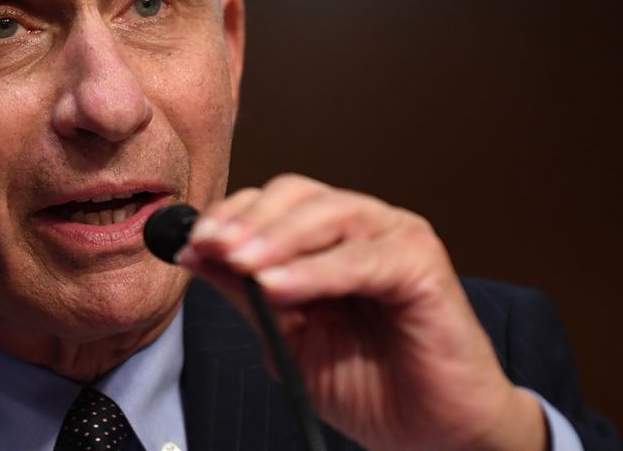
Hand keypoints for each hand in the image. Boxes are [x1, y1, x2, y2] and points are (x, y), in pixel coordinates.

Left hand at [177, 174, 544, 450]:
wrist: (431, 431)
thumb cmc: (370, 384)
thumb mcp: (289, 337)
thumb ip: (247, 293)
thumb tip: (197, 254)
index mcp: (330, 237)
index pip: (273, 203)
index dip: (230, 217)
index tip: (190, 244)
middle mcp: (364, 225)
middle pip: (298, 196)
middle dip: (247, 220)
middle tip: (211, 247)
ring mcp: (397, 237)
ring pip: (329, 215)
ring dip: (277, 238)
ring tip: (239, 263)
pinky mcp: (424, 264)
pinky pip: (362, 259)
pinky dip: (316, 271)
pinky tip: (278, 287)